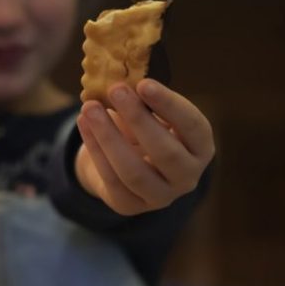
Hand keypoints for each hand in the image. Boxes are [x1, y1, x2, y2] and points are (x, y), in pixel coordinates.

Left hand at [75, 79, 214, 215]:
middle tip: (116, 90)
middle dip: (138, 119)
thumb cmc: (146, 129)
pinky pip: (111, 179)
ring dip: (109, 137)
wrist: (126, 162)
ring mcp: (160, 196)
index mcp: (201, 148)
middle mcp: (188, 177)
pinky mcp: (130, 206)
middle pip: (166, 153)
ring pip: (134, 172)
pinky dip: (95, 149)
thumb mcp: (153, 113)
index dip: (170, 105)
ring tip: (90, 107)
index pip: (193, 127)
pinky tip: (84, 123)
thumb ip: (145, 99)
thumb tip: (122, 80)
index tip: (144, 83)